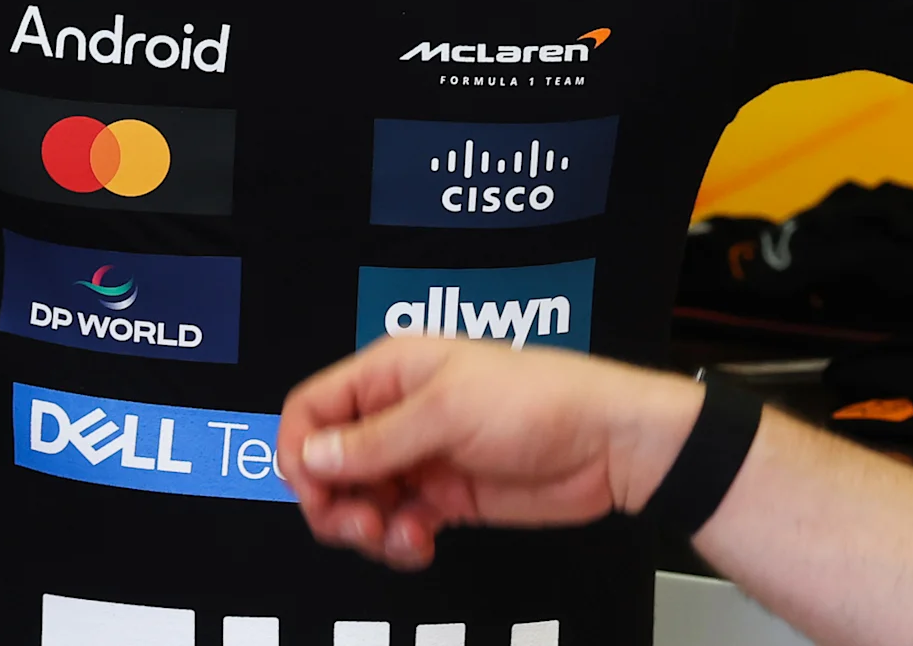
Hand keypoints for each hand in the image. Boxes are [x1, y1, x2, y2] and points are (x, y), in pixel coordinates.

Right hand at [281, 336, 704, 570]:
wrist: (610, 446)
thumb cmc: (540, 401)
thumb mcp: (448, 413)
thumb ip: (375, 440)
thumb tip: (310, 458)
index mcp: (390, 372)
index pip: (312, 408)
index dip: (301, 452)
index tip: (315, 493)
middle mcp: (398, 413)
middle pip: (328, 463)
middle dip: (334, 502)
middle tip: (362, 528)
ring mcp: (421, 457)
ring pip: (359, 501)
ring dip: (369, 529)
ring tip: (404, 537)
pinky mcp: (445, 496)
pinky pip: (397, 524)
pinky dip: (400, 540)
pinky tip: (424, 541)